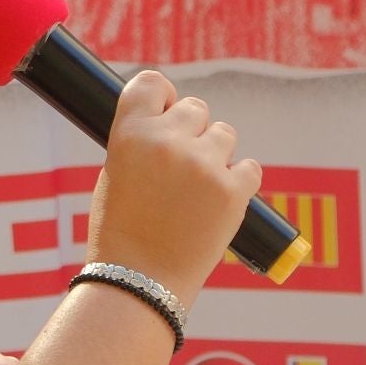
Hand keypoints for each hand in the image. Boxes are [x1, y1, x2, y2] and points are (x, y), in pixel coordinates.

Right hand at [86, 70, 260, 302]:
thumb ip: (142, 141)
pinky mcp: (234, 190)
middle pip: (195, 107)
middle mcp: (168, 142)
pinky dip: (239, 181)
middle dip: (191, 130)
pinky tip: (220, 200)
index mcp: (130, 133)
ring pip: (224, 134)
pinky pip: (250, 167)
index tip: (165, 110)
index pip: (152, 83)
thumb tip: (172, 117)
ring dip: (216, 154)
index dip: (162, 95)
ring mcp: (204, 165)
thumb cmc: (121, 231)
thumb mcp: (115, 174)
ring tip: (197, 189)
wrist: (141, 281)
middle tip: (180, 165)